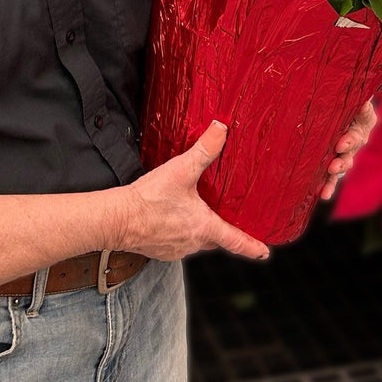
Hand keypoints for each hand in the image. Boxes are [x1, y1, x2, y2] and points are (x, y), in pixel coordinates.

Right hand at [113, 121, 269, 261]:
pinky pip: (177, 244)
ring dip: (198, 231)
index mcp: (204, 227)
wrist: (116, 219)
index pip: (235, 241)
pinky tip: (171, 219)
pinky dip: (179, 233)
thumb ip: (204, 150)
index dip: (252, 246)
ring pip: (196, 242)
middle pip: (216, 241)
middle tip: (230, 225)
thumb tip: (221, 129)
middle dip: (223, 233)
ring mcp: (175, 249)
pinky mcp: (160, 250)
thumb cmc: (149, 199)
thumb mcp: (181, 170)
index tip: (264, 252)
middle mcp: (192, 242)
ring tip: (196, 215)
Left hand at [320, 100, 376, 201]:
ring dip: (336, 173)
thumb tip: (362, 102)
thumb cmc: (345, 101)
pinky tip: (324, 196)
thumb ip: (359, 102)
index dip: (351, 139)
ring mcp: (344, 154)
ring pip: (342, 166)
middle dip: (343, 157)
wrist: (335, 109)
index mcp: (361, 125)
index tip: (341, 143)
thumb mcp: (353, 98)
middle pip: (351, 152)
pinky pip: (332, 177)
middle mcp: (355, 142)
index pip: (358, 132)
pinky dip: (329, 187)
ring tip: (330, 174)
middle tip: (335, 161)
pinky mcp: (333, 164)